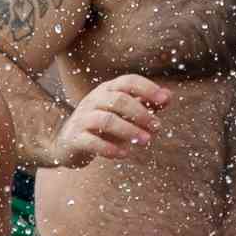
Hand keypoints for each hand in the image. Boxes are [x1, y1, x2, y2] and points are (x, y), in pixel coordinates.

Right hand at [49, 73, 167, 168]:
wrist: (67, 142)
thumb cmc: (102, 125)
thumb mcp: (124, 113)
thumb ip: (146, 104)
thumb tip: (169, 96)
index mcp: (107, 90)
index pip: (128, 81)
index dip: (147, 88)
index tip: (164, 100)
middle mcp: (93, 100)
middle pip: (118, 100)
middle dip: (141, 113)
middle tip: (157, 127)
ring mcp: (82, 119)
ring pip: (106, 120)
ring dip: (129, 131)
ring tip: (146, 141)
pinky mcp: (75, 138)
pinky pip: (92, 142)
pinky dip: (110, 148)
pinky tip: (124, 154)